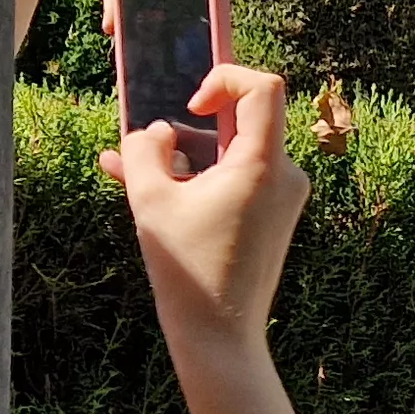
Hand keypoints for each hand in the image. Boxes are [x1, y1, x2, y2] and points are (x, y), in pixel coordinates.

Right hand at [104, 63, 304, 351]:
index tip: (191, 107)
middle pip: (246, 120)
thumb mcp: (150, 200)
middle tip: (153, 137)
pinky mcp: (273, 216)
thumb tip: (154, 132)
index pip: (264, 87)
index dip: (225, 79)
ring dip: (184, 155)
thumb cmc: (187, 267)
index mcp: (263, 165)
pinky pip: (234, 181)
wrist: (220, 334)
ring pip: (232, 154)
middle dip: (193, 123)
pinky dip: (197, 179)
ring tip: (129, 167)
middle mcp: (284, 176)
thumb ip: (143, 152)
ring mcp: (283, 197)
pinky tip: (145, 186)